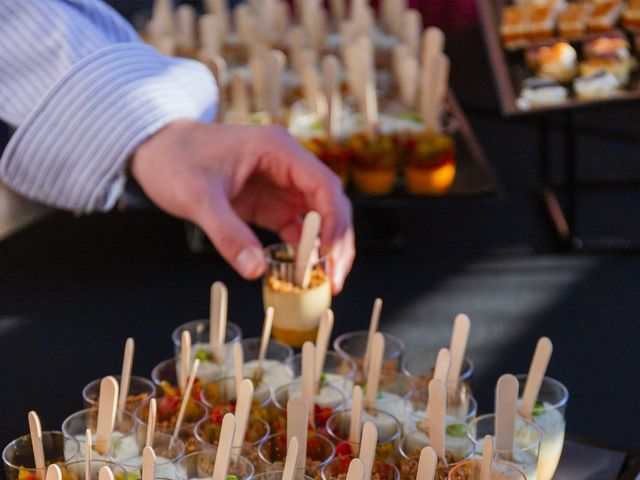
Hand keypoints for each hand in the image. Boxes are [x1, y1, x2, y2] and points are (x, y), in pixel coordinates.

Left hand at [130, 120, 354, 292]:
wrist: (155, 149)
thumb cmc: (174, 158)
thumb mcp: (198, 197)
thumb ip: (227, 233)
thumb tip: (255, 271)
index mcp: (278, 150)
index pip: (323, 185)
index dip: (332, 222)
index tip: (328, 255)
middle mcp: (287, 166)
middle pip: (329, 205)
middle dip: (336, 242)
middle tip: (333, 278)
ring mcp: (280, 186)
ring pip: (317, 220)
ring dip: (323, 250)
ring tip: (323, 282)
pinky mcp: (269, 204)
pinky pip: (295, 229)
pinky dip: (301, 251)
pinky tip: (300, 273)